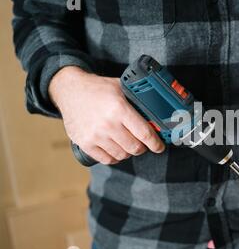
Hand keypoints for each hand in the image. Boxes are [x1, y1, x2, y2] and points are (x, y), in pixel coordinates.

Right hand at [49, 66, 164, 164]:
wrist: (70, 90)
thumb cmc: (98, 89)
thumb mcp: (121, 88)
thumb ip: (137, 100)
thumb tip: (157, 114)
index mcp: (119, 109)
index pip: (144, 133)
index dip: (155, 143)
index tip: (159, 147)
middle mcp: (108, 124)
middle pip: (135, 147)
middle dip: (142, 147)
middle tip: (143, 143)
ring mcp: (95, 135)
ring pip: (122, 155)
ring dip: (128, 152)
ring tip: (128, 144)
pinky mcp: (85, 143)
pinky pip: (106, 160)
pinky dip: (115, 157)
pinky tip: (116, 150)